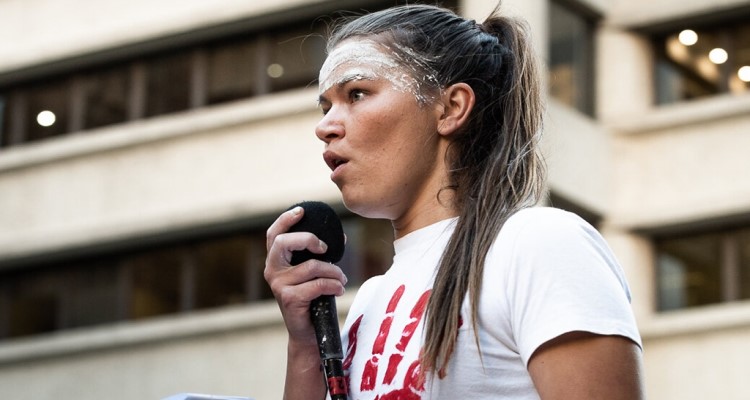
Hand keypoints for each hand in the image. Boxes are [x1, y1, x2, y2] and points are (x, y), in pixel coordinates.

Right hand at [264, 206, 348, 343]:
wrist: (309, 333)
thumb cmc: (313, 300)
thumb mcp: (314, 273)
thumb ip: (320, 255)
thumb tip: (340, 238)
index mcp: (276, 261)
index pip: (274, 234)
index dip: (285, 220)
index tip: (301, 211)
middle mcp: (272, 271)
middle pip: (283, 242)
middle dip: (308, 239)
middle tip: (325, 248)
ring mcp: (278, 285)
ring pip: (311, 266)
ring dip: (333, 271)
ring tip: (341, 279)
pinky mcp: (289, 298)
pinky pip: (318, 284)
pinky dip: (334, 285)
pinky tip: (339, 290)